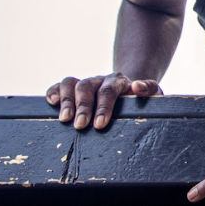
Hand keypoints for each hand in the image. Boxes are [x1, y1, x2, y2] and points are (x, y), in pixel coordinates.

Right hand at [45, 72, 160, 129]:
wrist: (130, 89)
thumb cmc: (140, 99)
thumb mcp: (153, 94)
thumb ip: (150, 89)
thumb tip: (138, 87)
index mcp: (119, 81)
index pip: (109, 91)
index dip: (103, 107)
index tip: (99, 125)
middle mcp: (100, 79)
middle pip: (87, 87)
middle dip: (83, 107)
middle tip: (80, 126)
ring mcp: (86, 82)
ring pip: (71, 83)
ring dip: (66, 100)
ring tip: (64, 119)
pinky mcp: (74, 88)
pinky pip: (60, 85)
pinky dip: (53, 91)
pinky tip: (52, 103)